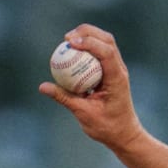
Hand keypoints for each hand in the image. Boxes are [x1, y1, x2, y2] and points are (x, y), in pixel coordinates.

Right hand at [38, 24, 143, 152]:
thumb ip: (64, 98)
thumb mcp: (84, 113)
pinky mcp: (111, 72)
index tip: (69, 42)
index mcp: (117, 79)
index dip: (88, 42)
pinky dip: (87, 47)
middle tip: (67, 38)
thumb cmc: (108, 127)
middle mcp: (119, 70)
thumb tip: (42, 87)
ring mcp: (117, 69)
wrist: (124, 134)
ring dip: (87, 36)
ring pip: (105, 42)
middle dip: (86, 32)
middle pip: (106, 39)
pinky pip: (99, 52)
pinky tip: (72, 51)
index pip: (106, 52)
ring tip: (68, 40)